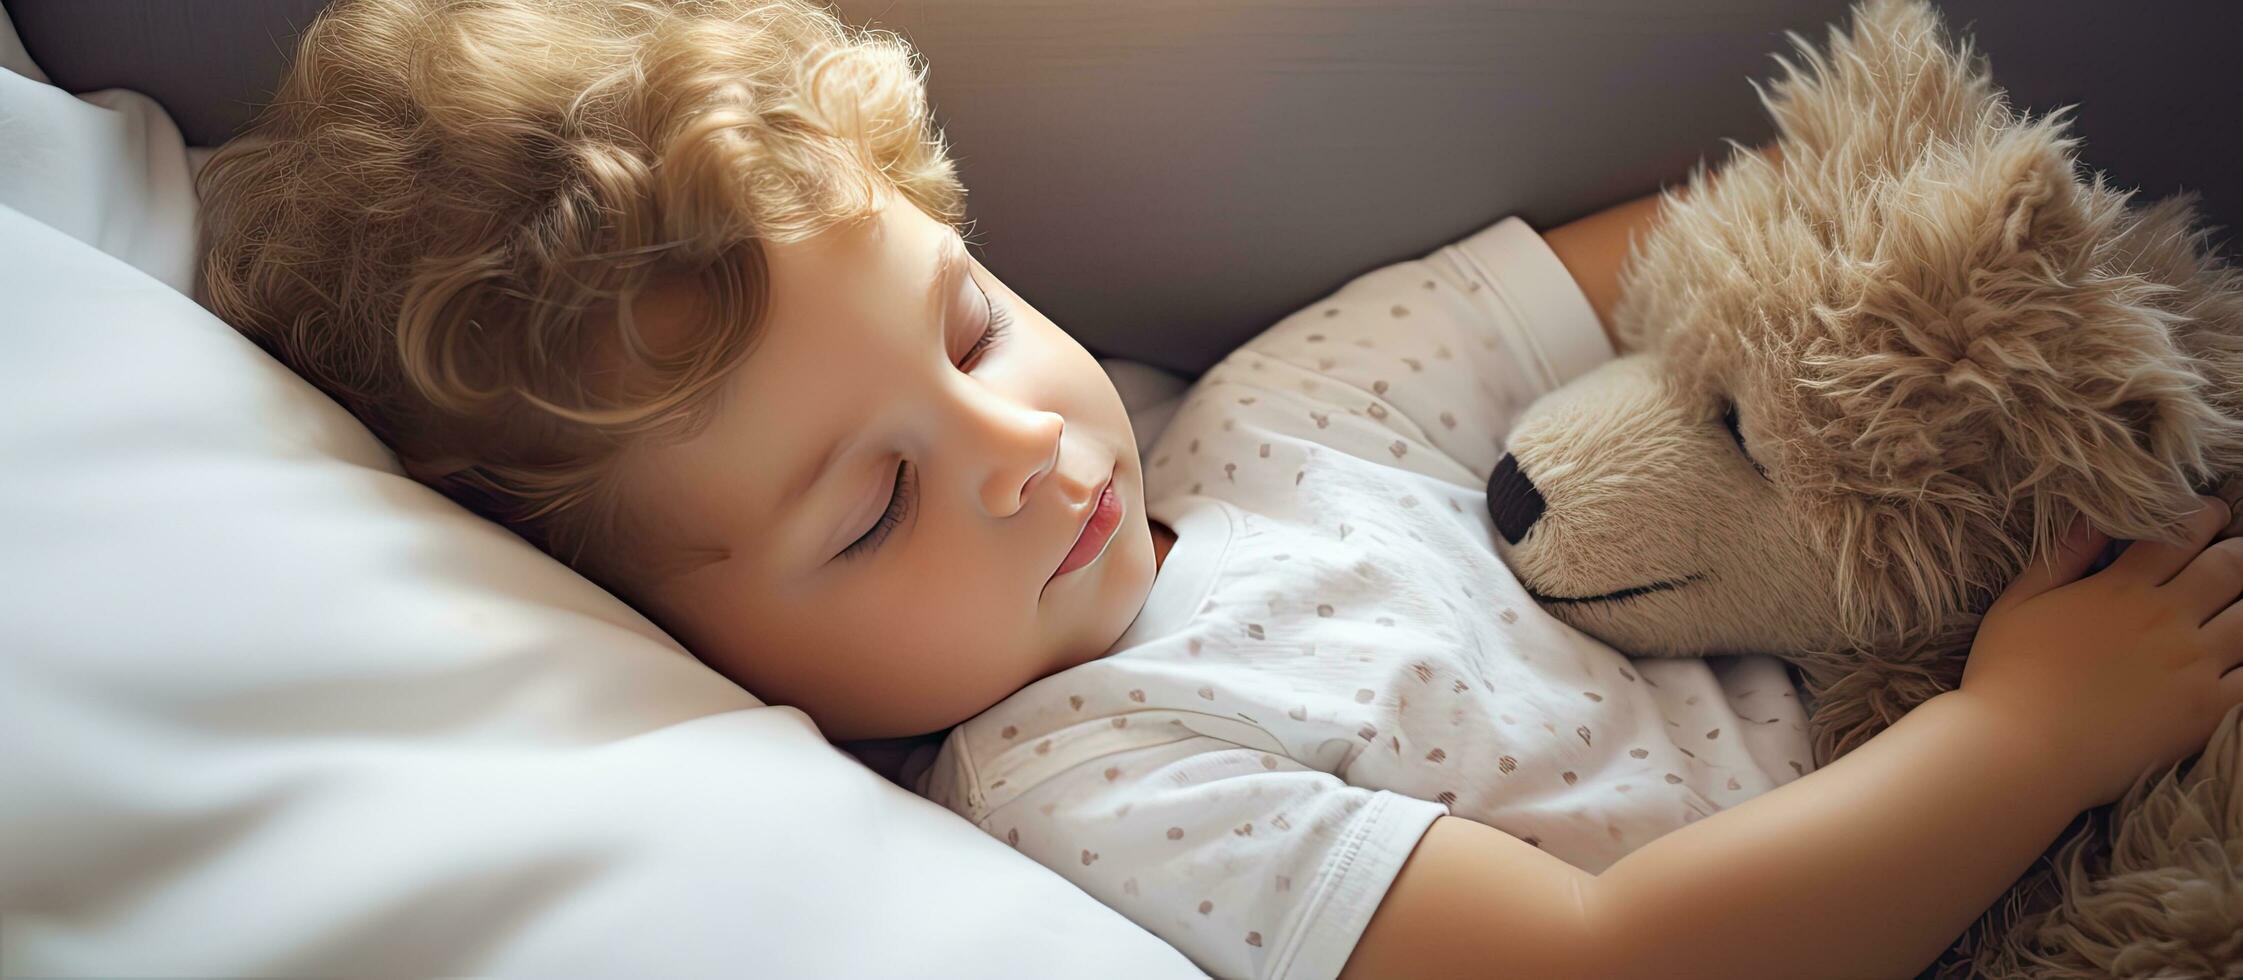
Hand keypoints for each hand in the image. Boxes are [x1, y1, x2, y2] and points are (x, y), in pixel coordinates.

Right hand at [1956, 496, 2242, 808]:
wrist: (2017, 752)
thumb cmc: (2005, 677)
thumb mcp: (2018, 603)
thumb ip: (2060, 556)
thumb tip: (2094, 518)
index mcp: (2122, 590)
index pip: (2181, 535)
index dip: (2205, 516)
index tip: (2211, 514)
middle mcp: (2166, 620)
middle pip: (2231, 567)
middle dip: (2240, 552)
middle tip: (2237, 554)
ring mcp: (2192, 665)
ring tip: (2240, 604)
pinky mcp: (2206, 710)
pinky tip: (2242, 657)